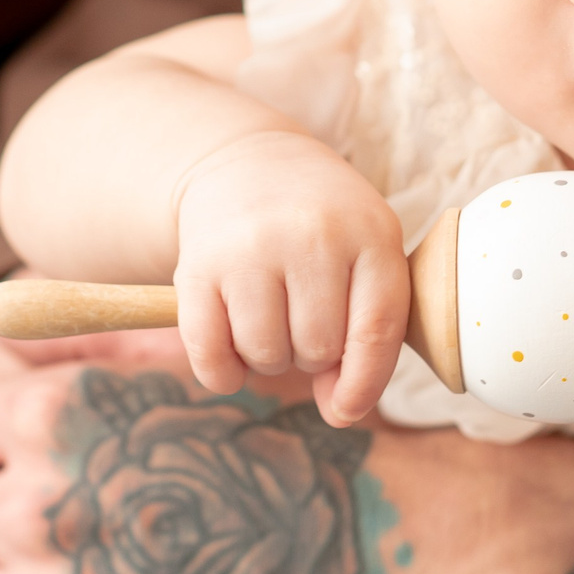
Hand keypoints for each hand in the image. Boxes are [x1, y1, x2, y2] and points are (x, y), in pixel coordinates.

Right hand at [172, 129, 411, 425]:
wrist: (247, 162)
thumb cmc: (320, 222)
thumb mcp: (364, 251)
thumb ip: (367, 329)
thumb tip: (341, 411)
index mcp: (370, 232)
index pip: (376, 331)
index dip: (364, 383)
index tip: (346, 409)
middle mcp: (311, 234)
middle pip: (318, 348)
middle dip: (311, 354)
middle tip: (301, 318)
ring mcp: (250, 247)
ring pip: (266, 355)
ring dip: (268, 359)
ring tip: (270, 319)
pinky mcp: (197, 265)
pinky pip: (210, 355)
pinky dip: (222, 372)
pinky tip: (230, 351)